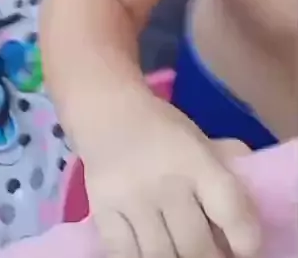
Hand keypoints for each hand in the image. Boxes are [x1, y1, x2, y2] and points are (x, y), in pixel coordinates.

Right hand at [85, 98, 260, 257]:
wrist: (107, 111)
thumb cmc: (161, 128)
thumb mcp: (198, 138)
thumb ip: (225, 164)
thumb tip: (251, 191)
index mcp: (194, 160)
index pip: (230, 209)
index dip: (244, 238)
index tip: (243, 246)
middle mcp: (164, 181)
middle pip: (195, 246)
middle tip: (211, 253)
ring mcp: (130, 198)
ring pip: (160, 256)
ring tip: (181, 251)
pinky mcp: (102, 208)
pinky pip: (125, 254)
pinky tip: (150, 249)